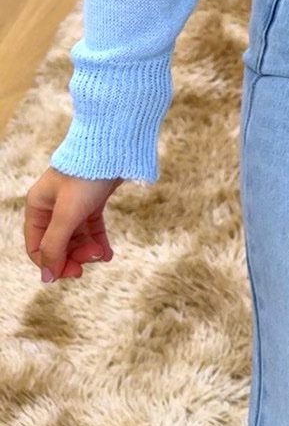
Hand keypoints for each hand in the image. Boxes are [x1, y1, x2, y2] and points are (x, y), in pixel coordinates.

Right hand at [24, 167, 123, 283]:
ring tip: (102, 254)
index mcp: (38, 207)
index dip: (53, 263)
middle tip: (91, 258)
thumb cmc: (86, 177)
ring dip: (87, 250)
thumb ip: (55, 246)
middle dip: (74, 255)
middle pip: (58, 244)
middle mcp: (52, 206)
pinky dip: (98, 241)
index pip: (38, 247)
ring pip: (76, 238)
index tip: (73, 272)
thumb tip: (46, 278)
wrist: (114, 148)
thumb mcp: (67, 214)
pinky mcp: (92, 200)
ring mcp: (73, 204)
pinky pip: (91, 228)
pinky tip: (107, 254)